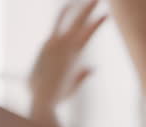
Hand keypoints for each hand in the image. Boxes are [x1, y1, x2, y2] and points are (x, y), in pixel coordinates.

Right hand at [27, 0, 106, 126]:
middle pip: (74, 22)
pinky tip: (103, 14)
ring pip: (77, 21)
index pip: (73, 34)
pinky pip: (79, 29)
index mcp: (55, 51)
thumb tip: (91, 68)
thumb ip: (79, 75)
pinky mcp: (64, 46)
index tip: (97, 18)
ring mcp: (61, 43)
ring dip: (88, 8)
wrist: (41, 99)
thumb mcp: (64, 83)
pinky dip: (92, 22)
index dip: (87, 26)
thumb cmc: (48, 96)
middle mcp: (57, 43)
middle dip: (85, 9)